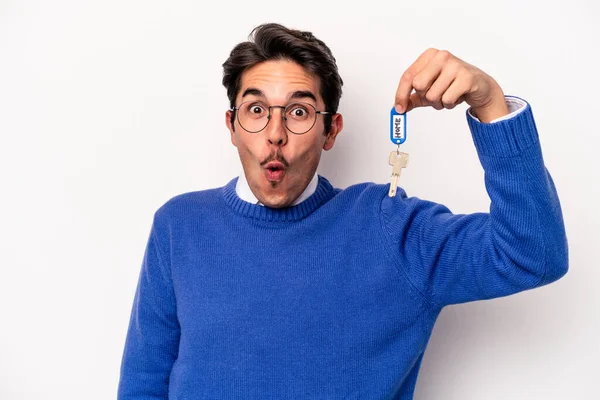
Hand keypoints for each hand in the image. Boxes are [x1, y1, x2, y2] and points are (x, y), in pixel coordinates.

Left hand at [394, 48, 508, 122]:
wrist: (480, 87)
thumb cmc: (452, 85)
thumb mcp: (429, 90)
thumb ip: (413, 98)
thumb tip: (398, 107)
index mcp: (429, 56)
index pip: (408, 76)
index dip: (401, 94)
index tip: (399, 108)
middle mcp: (441, 56)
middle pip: (418, 85)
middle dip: (425, 97)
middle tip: (436, 96)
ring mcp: (455, 65)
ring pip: (433, 95)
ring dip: (439, 103)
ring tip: (449, 95)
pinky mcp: (466, 77)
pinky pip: (447, 99)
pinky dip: (450, 104)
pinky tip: (458, 96)